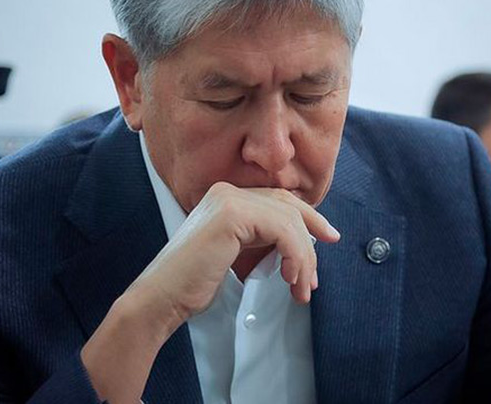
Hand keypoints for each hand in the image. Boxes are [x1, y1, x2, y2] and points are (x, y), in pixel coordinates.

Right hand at [81, 181, 339, 401]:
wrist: (162, 299)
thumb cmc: (194, 284)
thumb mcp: (236, 255)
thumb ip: (261, 240)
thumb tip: (300, 243)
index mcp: (225, 197)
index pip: (278, 200)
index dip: (308, 218)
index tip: (329, 237)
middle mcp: (227, 191)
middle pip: (288, 206)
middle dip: (311, 239)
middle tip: (315, 277)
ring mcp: (229, 200)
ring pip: (289, 220)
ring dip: (303, 258)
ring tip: (300, 289)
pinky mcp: (232, 215)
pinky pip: (282, 230)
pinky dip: (295, 256)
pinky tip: (290, 279)